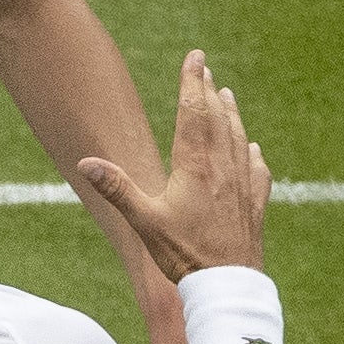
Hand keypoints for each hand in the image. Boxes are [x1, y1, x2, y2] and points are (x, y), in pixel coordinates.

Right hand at [78, 52, 269, 282]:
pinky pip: (257, 169)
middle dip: (210, 90)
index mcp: (195, 166)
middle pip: (218, 118)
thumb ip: (118, 189)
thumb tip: (86, 163)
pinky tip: (251, 148)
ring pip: (238, 137)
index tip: (195, 57)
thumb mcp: (144, 221)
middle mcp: (223, 168)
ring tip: (227, 95)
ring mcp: (243, 185)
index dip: (192, 82)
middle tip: (205, 68)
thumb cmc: (184, 255)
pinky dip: (251, 152)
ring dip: (231, 113)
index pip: (195, 111)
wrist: (227, 285)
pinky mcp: (255, 204)